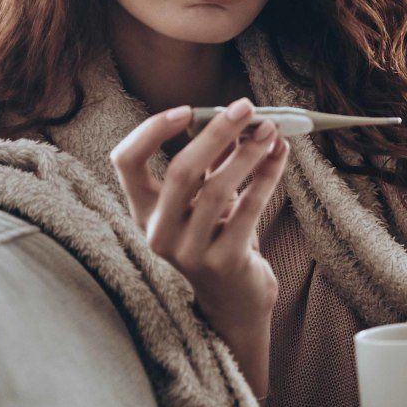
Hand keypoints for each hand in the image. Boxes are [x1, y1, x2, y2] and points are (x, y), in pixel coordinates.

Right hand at [109, 97, 287, 342]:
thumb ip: (212, 160)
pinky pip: (248, 209)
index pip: (126, 161)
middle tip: (246, 107)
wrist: (236, 299)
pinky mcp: (224, 263)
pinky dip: (266, 177)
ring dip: (248, 153)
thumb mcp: (207, 198)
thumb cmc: (220, 236)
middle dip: (216, 132)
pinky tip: (280, 156)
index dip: (151, 131)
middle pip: (180, 171)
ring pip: (217, 189)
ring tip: (271, 131)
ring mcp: (189, 252)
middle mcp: (159, 232)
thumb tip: (231, 114)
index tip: (187, 109)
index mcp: (144, 211)